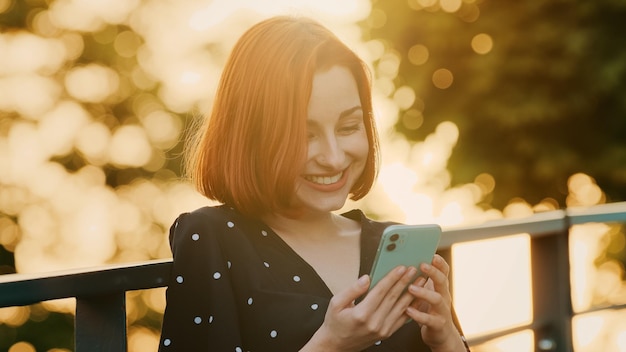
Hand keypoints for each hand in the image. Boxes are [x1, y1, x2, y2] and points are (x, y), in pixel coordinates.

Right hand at [302, 266, 417, 351]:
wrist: (336, 345)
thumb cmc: (335, 323)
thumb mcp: (336, 303)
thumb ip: (352, 290)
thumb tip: (366, 278)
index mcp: (361, 314)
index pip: (380, 291)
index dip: (392, 278)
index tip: (401, 267)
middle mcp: (374, 323)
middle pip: (393, 298)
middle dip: (404, 281)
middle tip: (414, 269)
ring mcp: (382, 330)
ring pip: (401, 308)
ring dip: (412, 293)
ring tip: (420, 280)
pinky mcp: (386, 334)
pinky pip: (402, 319)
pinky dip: (411, 308)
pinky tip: (416, 298)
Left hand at [405, 254, 465, 351]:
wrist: (440, 335)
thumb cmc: (428, 310)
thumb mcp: (425, 293)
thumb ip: (418, 280)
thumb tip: (402, 263)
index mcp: (440, 287)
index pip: (444, 271)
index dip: (440, 263)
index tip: (432, 254)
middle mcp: (444, 297)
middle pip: (442, 281)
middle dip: (433, 272)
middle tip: (422, 265)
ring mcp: (442, 311)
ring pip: (437, 299)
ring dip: (424, 292)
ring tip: (411, 288)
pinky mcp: (438, 325)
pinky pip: (430, 319)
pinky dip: (419, 315)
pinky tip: (408, 310)